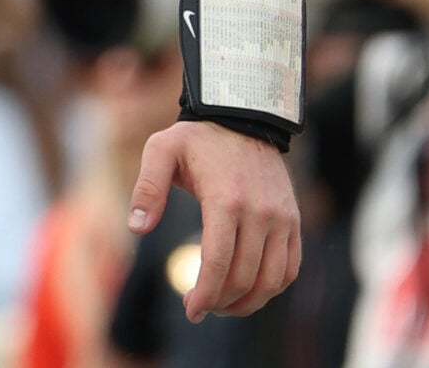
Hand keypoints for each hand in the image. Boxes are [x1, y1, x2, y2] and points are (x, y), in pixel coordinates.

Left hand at [129, 120, 301, 320]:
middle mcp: (260, 212)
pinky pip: (290, 267)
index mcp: (226, 199)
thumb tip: (136, 228)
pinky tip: (250, 291)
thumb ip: (147, 188)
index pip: (219, 262)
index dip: (205, 294)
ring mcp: (281, 218)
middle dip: (220, 302)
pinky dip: (273, 287)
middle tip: (199, 309)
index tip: (190, 310)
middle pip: (245, 277)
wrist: (243, 117)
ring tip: (223, 306)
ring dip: (249, 302)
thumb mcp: (161, 149)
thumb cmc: (197, 138)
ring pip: (272, 279)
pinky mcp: (292, 220)